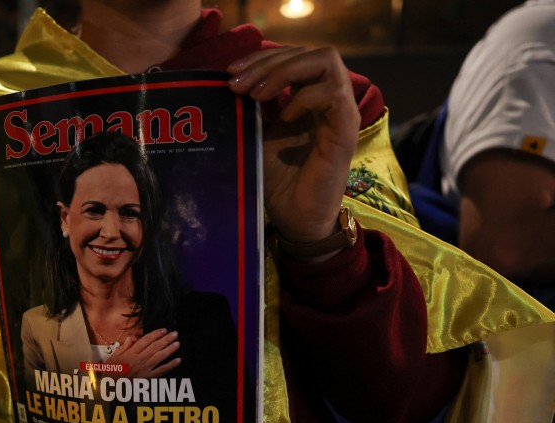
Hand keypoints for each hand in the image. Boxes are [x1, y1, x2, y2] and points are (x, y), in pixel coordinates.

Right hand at [109, 328, 180, 377]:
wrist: (112, 386)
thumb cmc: (113, 371)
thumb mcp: (114, 356)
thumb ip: (124, 346)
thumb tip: (132, 337)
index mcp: (131, 353)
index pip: (146, 340)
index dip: (156, 334)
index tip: (163, 330)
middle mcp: (140, 359)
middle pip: (155, 347)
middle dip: (166, 339)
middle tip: (175, 334)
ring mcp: (145, 368)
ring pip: (160, 356)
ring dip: (170, 349)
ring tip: (177, 343)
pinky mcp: (148, 377)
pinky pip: (161, 370)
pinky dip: (170, 365)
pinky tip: (178, 360)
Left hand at [227, 46, 359, 246]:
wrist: (296, 219)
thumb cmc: (278, 181)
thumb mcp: (257, 138)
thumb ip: (250, 111)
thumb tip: (227, 85)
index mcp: (310, 96)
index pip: (294, 55)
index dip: (262, 57)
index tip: (231, 72)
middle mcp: (329, 99)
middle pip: (310, 52)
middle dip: (268, 61)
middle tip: (238, 83)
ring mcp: (340, 113)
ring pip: (327, 61)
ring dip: (285, 71)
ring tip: (257, 95)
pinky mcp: (344, 132)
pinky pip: (332, 95)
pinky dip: (304, 97)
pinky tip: (283, 116)